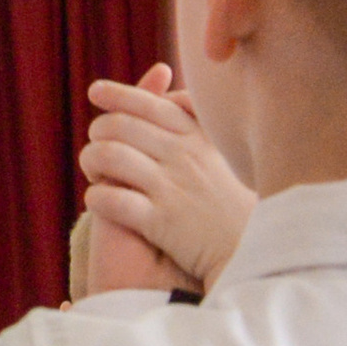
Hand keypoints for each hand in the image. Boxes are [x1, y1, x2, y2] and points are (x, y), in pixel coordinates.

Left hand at [79, 65, 254, 286]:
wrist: (256, 254)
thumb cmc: (236, 208)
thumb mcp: (226, 157)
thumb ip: (197, 126)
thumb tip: (170, 97)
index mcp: (198, 139)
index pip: (150, 104)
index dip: (118, 95)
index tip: (96, 91)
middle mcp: (183, 157)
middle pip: (119, 126)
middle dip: (98, 133)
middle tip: (97, 150)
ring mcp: (171, 188)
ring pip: (108, 156)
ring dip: (90, 162)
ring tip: (94, 175)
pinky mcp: (161, 221)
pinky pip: (111, 198)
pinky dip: (96, 197)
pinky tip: (98, 201)